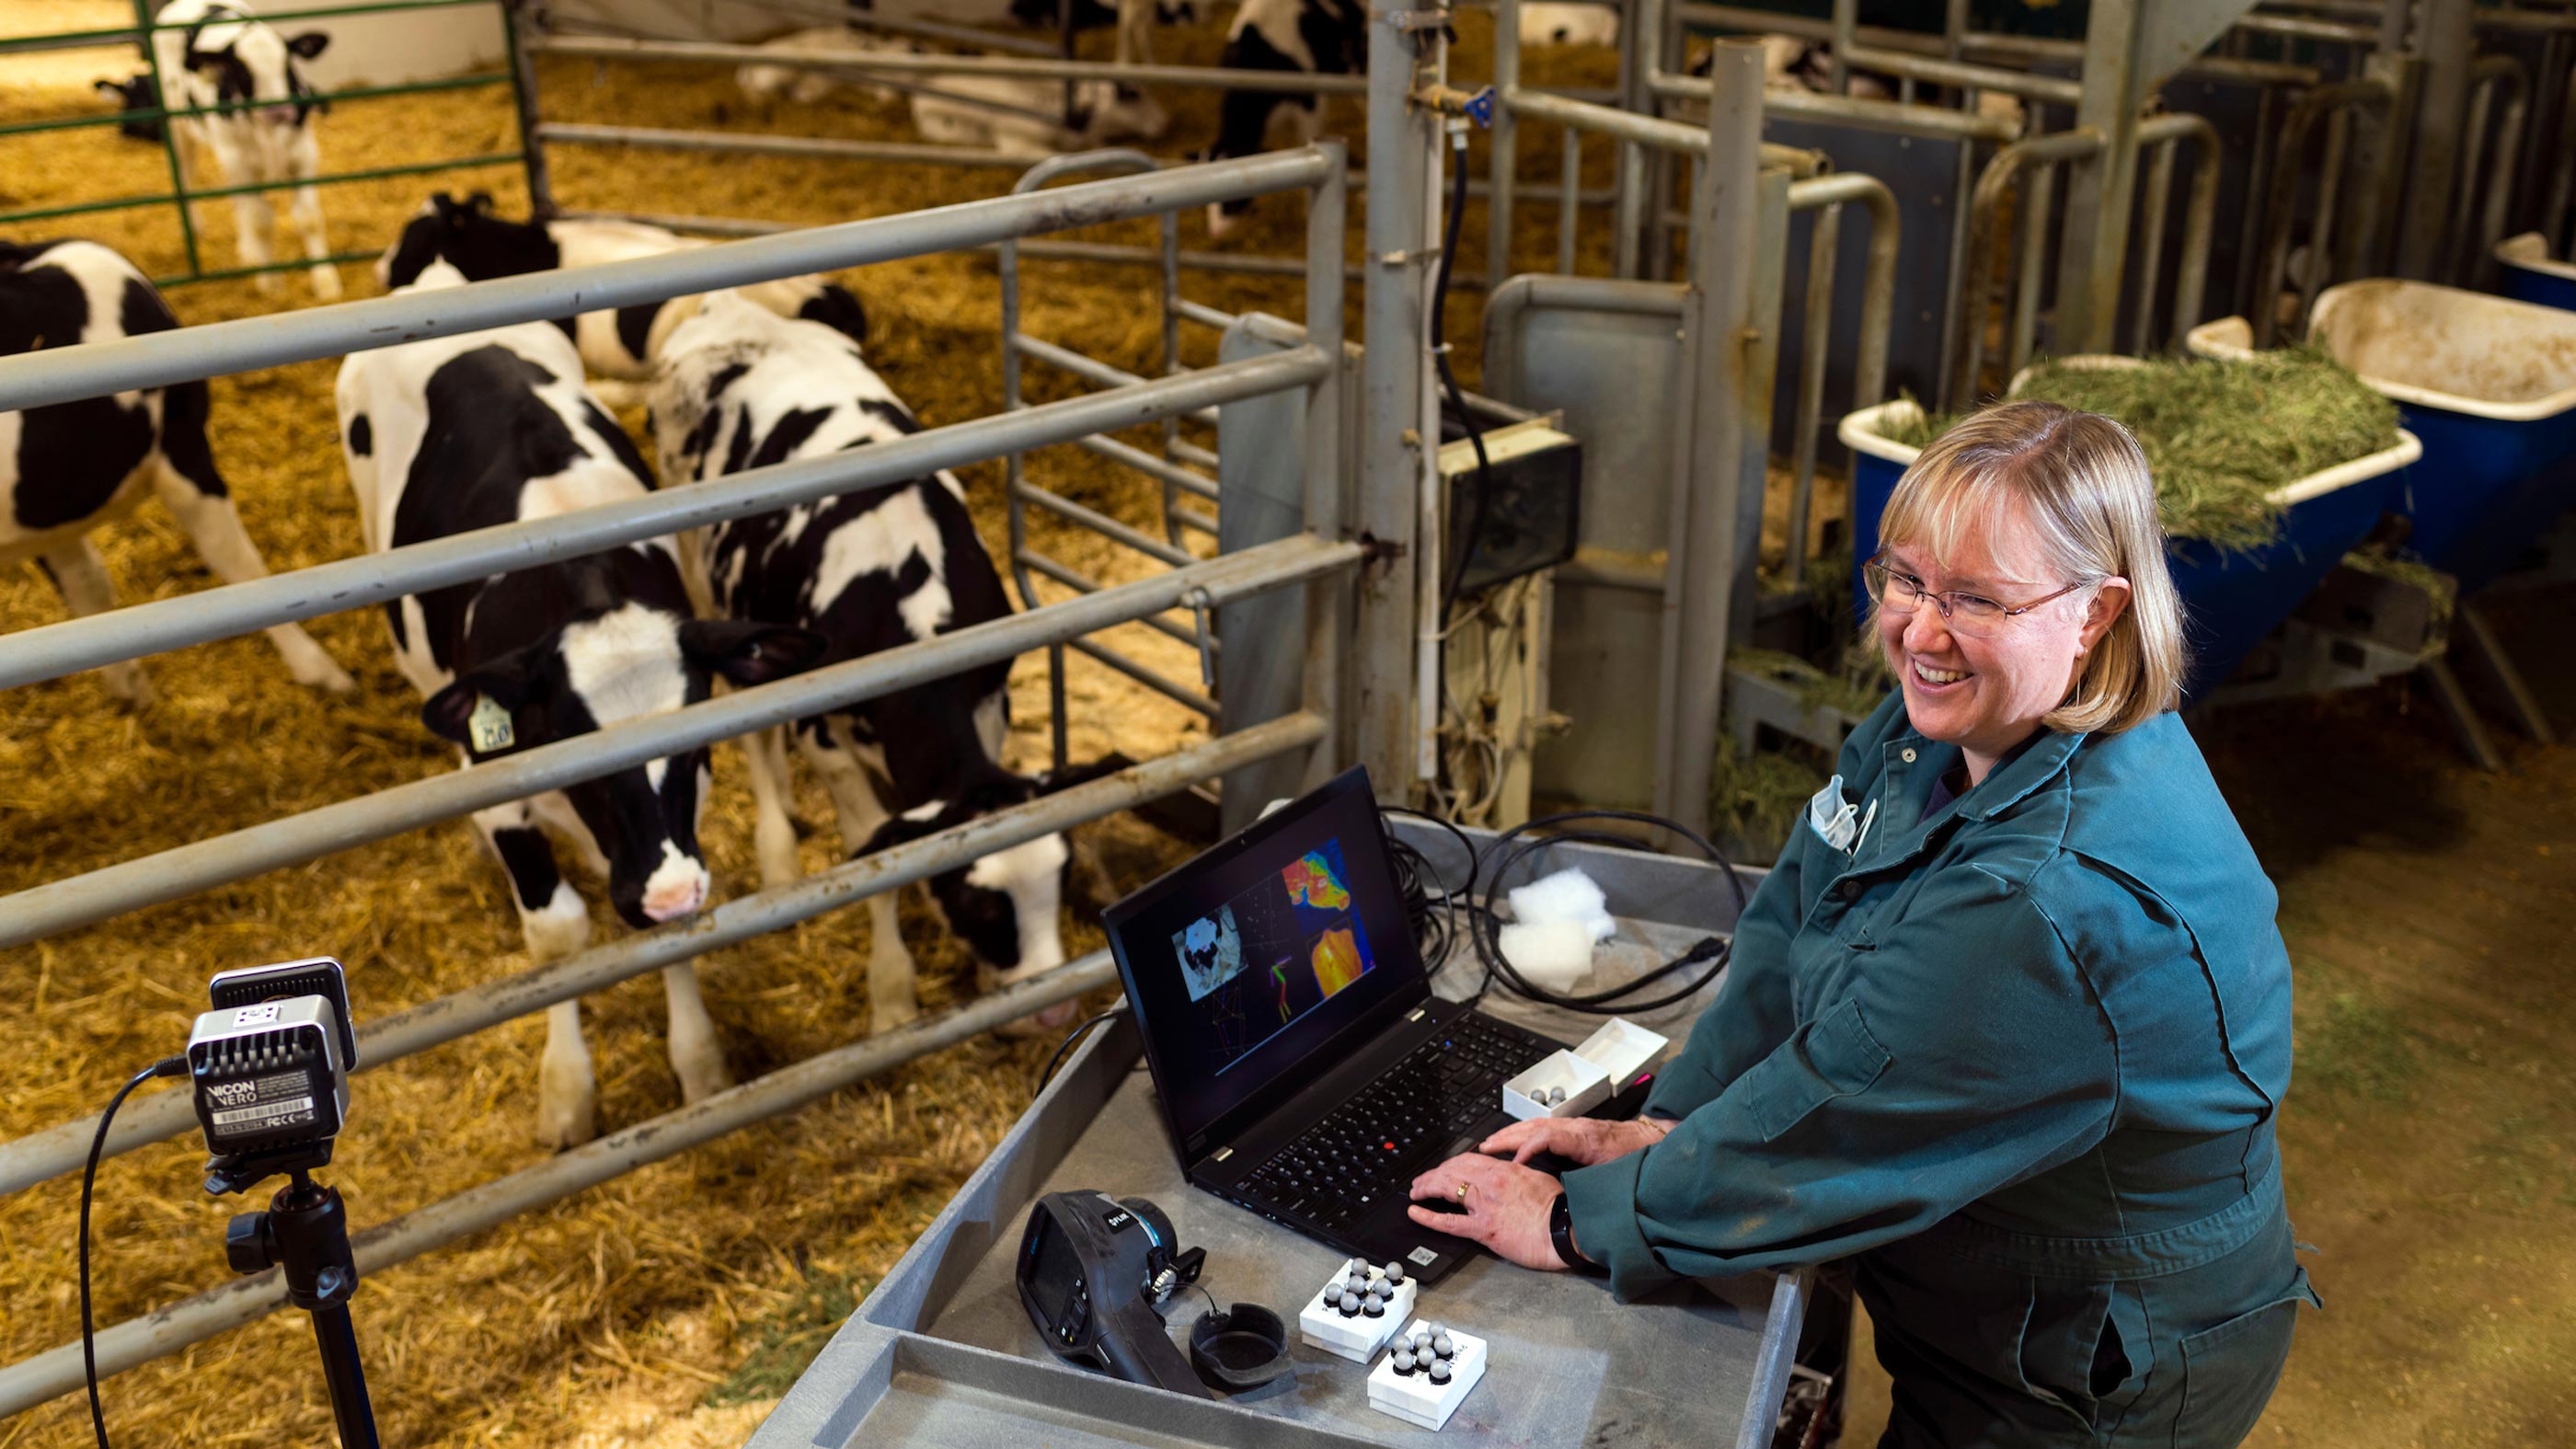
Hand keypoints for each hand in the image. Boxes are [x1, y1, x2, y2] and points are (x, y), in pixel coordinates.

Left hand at [1405, 1152, 1569, 1271]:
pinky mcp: (1484, 1229)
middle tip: (1422, 1180)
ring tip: (1416, 1192)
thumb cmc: (1558, 1208)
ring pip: (1446, 1188)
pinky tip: (1416, 1212)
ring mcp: (1485, 1205)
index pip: (1467, 1158)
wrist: (1566, 1230)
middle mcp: (1491, 1183)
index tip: (1443, 1168)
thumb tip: (1506, 1173)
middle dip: (1433, 1174)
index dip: (1450, 1163)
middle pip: (1452, 1170)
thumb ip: (1516, 1173)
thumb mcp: (1537, 1177)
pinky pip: (1449, 1221)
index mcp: (1505, 1169)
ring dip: (1426, 1188)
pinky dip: (1428, 1216)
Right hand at [1479, 1114, 1670, 1167]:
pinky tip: (1513, 1141)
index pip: (1548, 1136)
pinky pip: (1543, 1127)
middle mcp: (1577, 1128)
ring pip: (1536, 1124)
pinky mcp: (1575, 1129)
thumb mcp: (1618, 1177)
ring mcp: (1575, 1125)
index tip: (1514, 1163)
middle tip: (1485, 1148)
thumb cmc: (1638, 1161)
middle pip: (1536, 1126)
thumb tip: (1576, 1200)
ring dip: (1511, 1133)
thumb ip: (1596, 1185)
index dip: (1528, 1148)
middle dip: (1508, 1137)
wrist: (1655, 1141)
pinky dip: (1523, 1133)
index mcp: (1586, 1140)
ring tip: (1490, 1144)